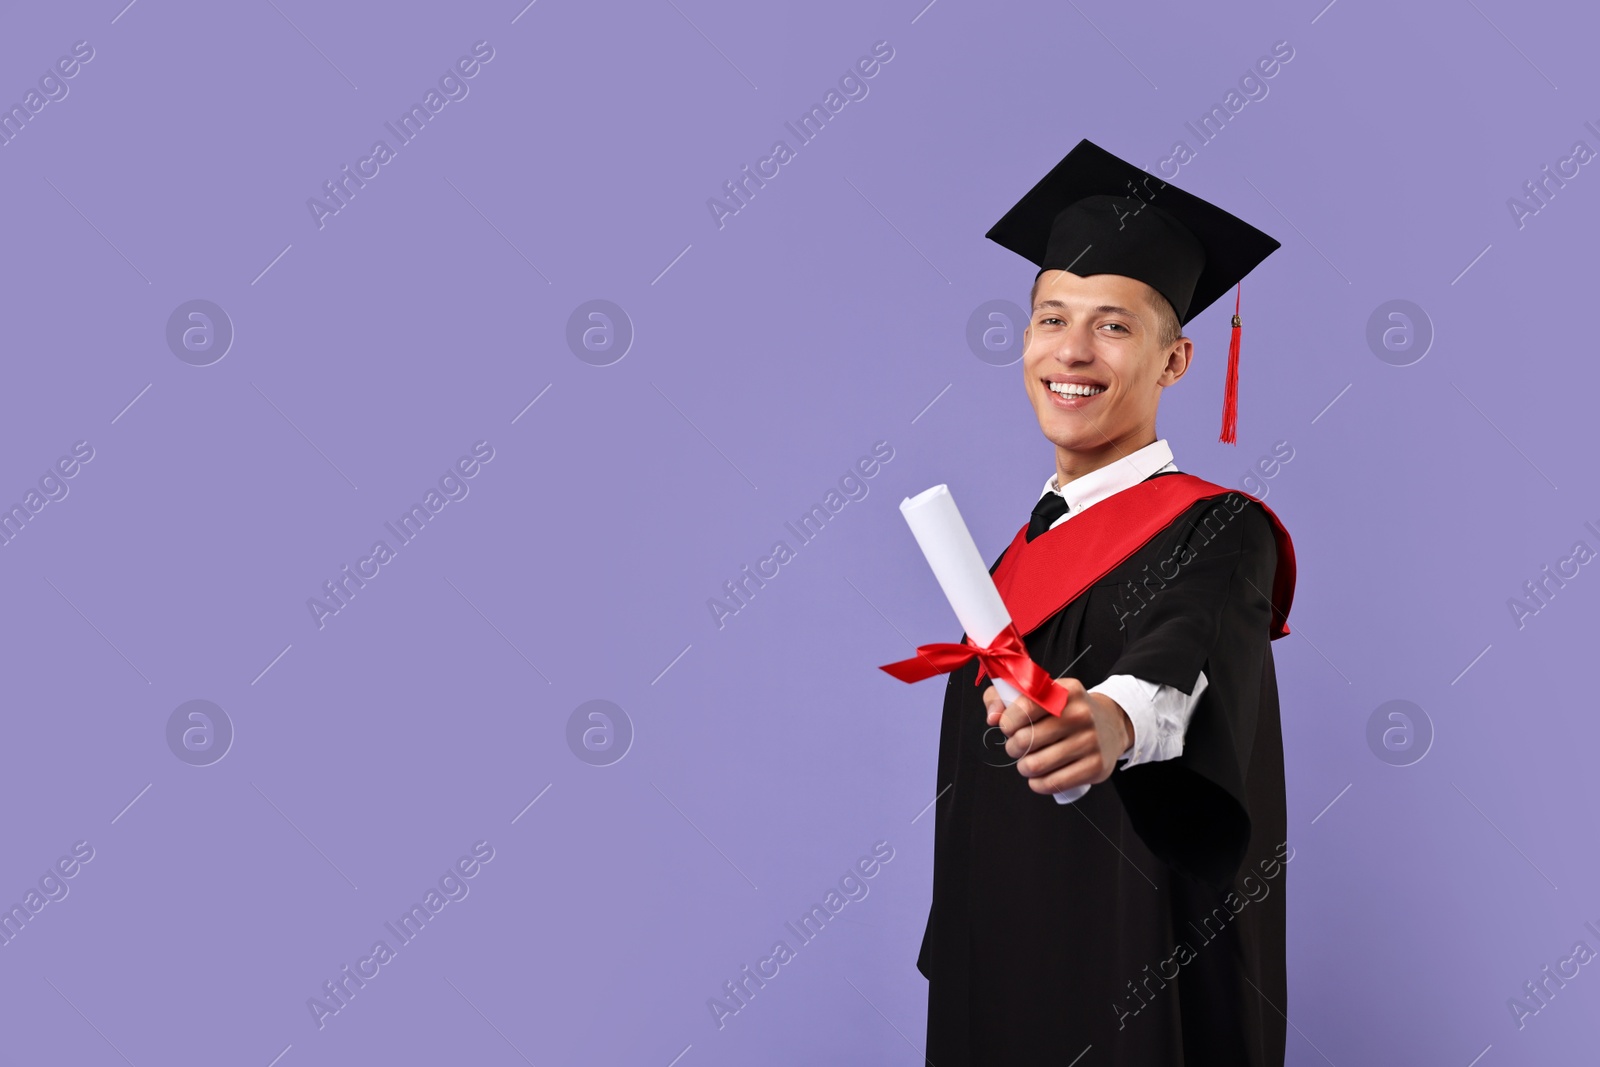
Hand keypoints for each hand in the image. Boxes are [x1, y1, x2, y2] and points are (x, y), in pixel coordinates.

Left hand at [981, 679, 1133, 795]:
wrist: (1110, 724)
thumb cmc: (1065, 710)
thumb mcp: (1040, 693)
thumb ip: (1004, 697)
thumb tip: (992, 717)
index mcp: (1065, 692)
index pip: (1023, 708)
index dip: (1007, 722)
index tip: (1008, 726)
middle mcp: (1080, 714)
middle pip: (1025, 740)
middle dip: (1013, 747)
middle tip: (1018, 746)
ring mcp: (1090, 741)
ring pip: (1036, 765)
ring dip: (1023, 767)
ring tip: (1027, 762)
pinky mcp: (1096, 766)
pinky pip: (1053, 784)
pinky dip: (1038, 784)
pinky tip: (1039, 777)